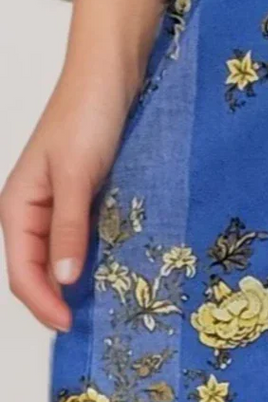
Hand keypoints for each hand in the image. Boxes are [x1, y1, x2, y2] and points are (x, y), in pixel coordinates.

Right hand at [0, 0, 169, 330]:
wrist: (111, 74)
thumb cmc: (87, 115)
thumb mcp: (78, 175)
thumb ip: (69, 227)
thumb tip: (62, 277)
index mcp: (18, 206)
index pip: (21, 270)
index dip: (42, 303)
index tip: (70, 325)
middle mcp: (35, 211)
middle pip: (36, 270)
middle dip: (55, 301)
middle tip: (88, 327)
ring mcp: (60, 206)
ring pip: (59, 259)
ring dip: (74, 286)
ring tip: (102, 310)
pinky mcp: (86, 199)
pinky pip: (83, 241)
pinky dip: (93, 263)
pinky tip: (116, 275)